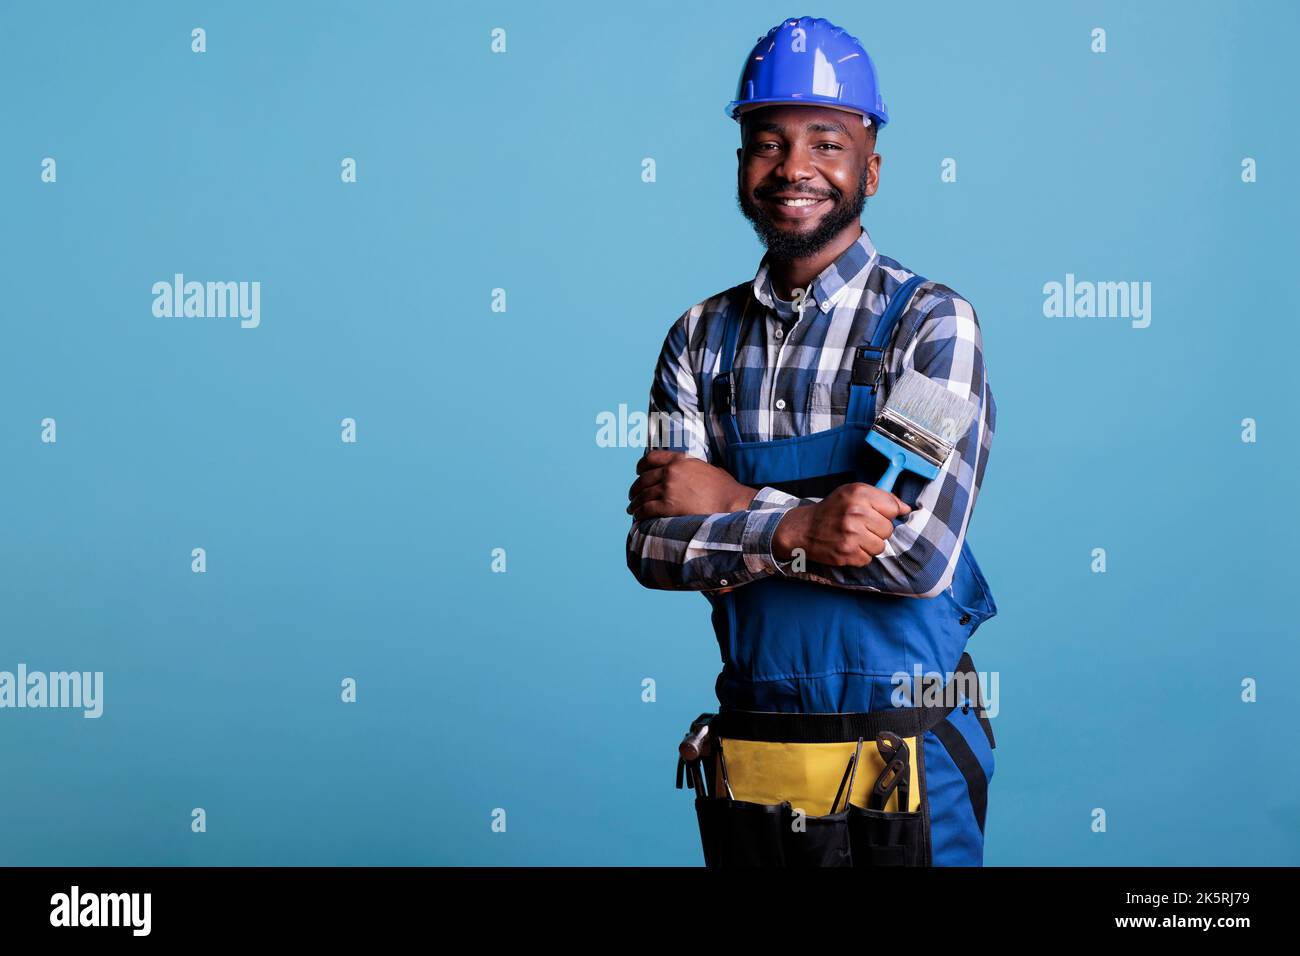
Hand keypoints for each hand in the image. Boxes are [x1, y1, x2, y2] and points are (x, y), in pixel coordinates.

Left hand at [627, 451, 757, 520]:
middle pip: (643, 479)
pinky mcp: (668, 506)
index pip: (651, 458)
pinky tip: (638, 518)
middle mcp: (671, 471)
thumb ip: (691, 467)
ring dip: (635, 503)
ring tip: (633, 510)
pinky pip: (646, 509)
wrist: (732, 503)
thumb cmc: (725, 489)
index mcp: (680, 460)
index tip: (638, 473)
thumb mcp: (706, 468)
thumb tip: (687, 471)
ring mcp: (669, 488)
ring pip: (642, 495)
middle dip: (635, 489)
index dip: (641, 467)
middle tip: (633, 497)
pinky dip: (639, 514)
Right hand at [772, 483, 911, 566]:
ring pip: (880, 546)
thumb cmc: (831, 510)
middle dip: (878, 530)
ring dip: (870, 544)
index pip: (893, 508)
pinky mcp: (847, 554)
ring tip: (856, 537)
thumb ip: (880, 497)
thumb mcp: (852, 493)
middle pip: (888, 529)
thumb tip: (906, 508)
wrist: (803, 529)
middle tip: (862, 527)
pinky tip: (849, 546)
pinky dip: (860, 555)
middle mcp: (855, 514)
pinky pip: (868, 558)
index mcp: (858, 494)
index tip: (877, 514)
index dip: (887, 513)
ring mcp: (851, 535)